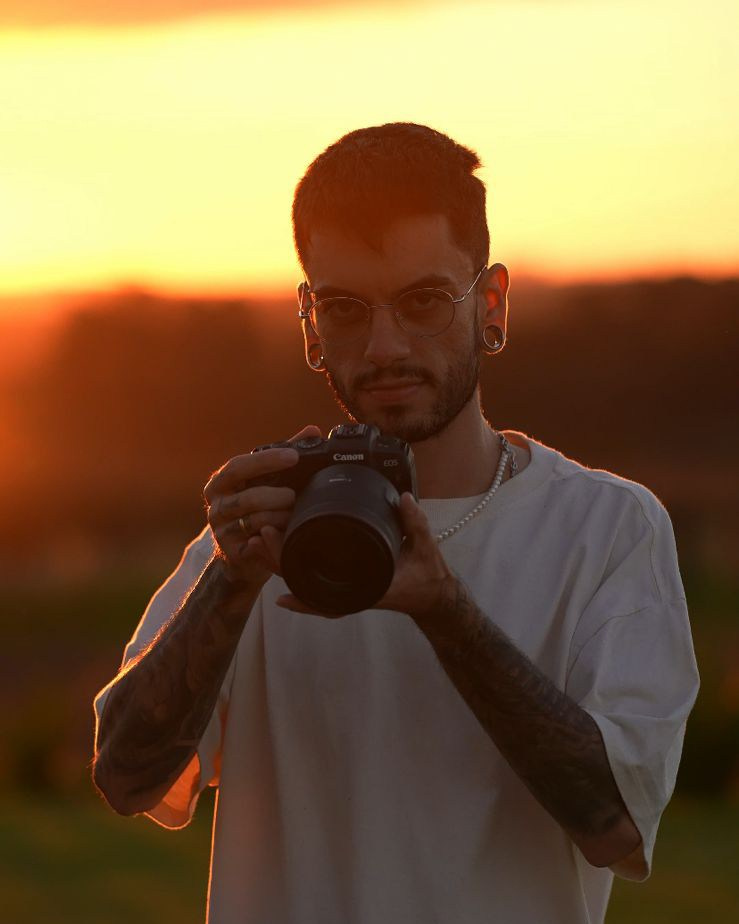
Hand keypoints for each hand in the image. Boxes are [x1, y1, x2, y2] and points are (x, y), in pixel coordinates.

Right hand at [204, 425, 321, 586]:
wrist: (243, 554)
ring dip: (280, 516)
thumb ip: (284, 456)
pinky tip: (286, 533)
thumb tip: (312, 431)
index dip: (267, 460)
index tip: (294, 456)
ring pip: (254, 520)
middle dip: (276, 495)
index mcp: (221, 482)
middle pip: (247, 496)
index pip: (239, 465)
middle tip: (295, 494)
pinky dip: (275, 536)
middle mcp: (216, 505)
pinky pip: (257, 543)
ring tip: (296, 513)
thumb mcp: (265, 481)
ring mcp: (221, 530)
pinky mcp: (232, 552)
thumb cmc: (255, 509)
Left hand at [276, 492, 457, 619]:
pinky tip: (276, 563)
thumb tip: (403, 497)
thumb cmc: (428, 576)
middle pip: (299, 579)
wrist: (432, 595)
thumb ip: (416, 523)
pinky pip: (314, 579)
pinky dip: (295, 572)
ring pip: (303, 580)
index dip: (288, 560)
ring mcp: (345, 589)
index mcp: (362, 587)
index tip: (270, 536)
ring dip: (279, 562)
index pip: (315, 580)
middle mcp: (348, 592)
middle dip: (274, 557)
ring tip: (258, 540)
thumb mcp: (425, 547)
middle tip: (257, 531)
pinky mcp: (346, 582)